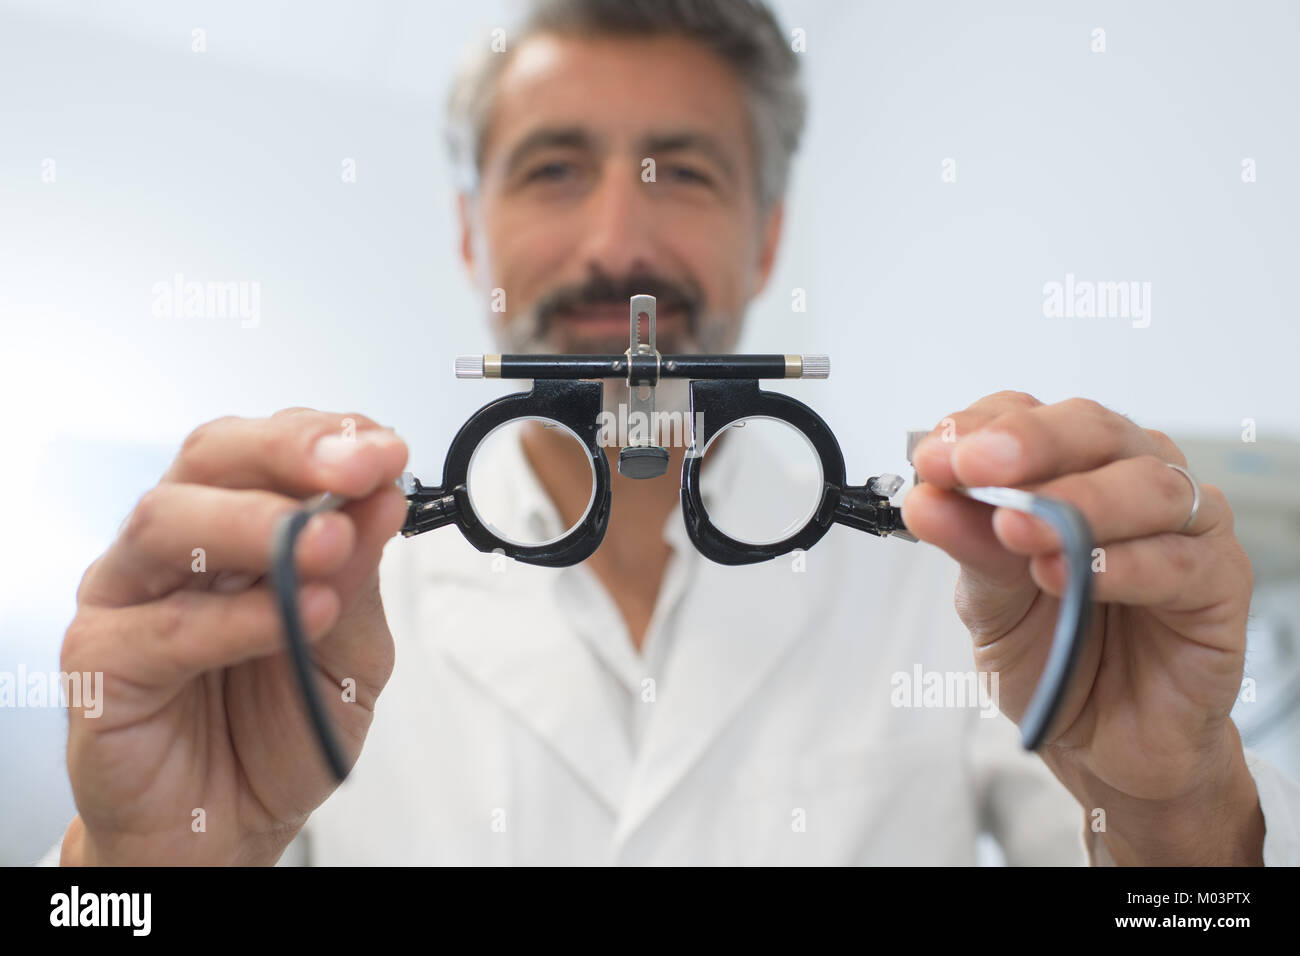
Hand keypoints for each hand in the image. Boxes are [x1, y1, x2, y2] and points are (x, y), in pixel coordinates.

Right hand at [59, 409, 408, 864]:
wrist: (231, 830)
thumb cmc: (281, 729)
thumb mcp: (353, 649)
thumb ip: (358, 575)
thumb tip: (382, 499)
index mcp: (237, 527)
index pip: (269, 449)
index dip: (328, 437)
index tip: (387, 450)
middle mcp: (178, 549)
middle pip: (210, 459)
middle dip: (291, 452)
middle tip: (358, 469)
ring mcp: (129, 599)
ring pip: (167, 522)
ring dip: (258, 524)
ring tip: (327, 545)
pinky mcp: (101, 664)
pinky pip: (160, 628)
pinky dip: (236, 618)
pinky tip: (296, 616)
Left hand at [901, 391, 1263, 864]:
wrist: (1102, 743)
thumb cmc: (1050, 653)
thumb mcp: (987, 602)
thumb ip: (968, 547)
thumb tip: (925, 498)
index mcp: (1067, 469)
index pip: (1027, 415)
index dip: (981, 427)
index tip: (934, 457)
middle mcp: (1129, 480)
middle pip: (1094, 430)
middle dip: (1030, 443)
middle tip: (975, 467)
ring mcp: (1183, 526)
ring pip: (1147, 485)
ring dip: (1077, 503)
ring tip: (1017, 530)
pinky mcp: (1219, 583)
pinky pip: (1180, 561)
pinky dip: (1122, 565)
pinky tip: (1075, 576)